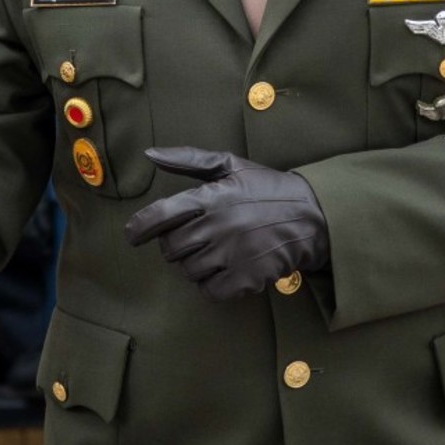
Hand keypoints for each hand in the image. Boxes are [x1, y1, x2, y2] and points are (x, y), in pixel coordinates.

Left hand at [124, 147, 328, 300]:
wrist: (312, 217)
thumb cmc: (266, 189)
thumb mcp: (230, 165)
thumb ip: (188, 160)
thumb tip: (150, 154)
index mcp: (212, 197)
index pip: (161, 216)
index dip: (140, 228)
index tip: (132, 235)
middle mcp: (219, 226)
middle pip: (171, 249)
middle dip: (175, 246)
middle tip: (193, 239)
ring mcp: (233, 254)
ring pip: (188, 271)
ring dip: (194, 265)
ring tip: (214, 252)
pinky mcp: (247, 278)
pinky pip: (210, 291)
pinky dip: (212, 284)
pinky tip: (225, 269)